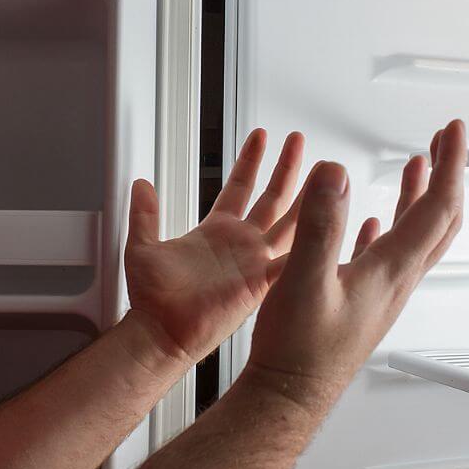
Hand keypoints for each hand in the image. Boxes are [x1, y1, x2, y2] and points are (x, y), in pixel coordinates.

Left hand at [125, 130, 309, 363]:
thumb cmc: (152, 299)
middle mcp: (240, 244)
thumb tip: (140, 185)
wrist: (161, 332)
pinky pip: (292, 261)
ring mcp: (254, 263)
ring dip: (306, 198)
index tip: (261, 137)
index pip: (239, 186)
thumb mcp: (143, 245)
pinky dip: (311, 246)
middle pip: (272, 197)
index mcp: (215, 231)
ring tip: (324, 175)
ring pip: (289, 223)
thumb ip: (145, 213)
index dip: (250, 161)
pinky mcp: (261, 283)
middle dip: (287, 168)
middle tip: (298, 142)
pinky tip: (328, 227)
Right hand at [245, 120, 466, 411]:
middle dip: (446, 174)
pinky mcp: (361, 303)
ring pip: (417, 237)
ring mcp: (381, 293)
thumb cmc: (297, 350)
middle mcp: (395, 280)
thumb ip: (320, 224)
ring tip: (418, 167)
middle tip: (444, 141)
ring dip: (422, 197)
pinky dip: (390, 227)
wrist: (290, 395)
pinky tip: (372, 223)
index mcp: (390, 269)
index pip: (437, 207)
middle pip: (439, 219)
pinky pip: (387, 256)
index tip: (453, 130)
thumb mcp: (303, 279)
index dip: (451, 164)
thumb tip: (335, 173)